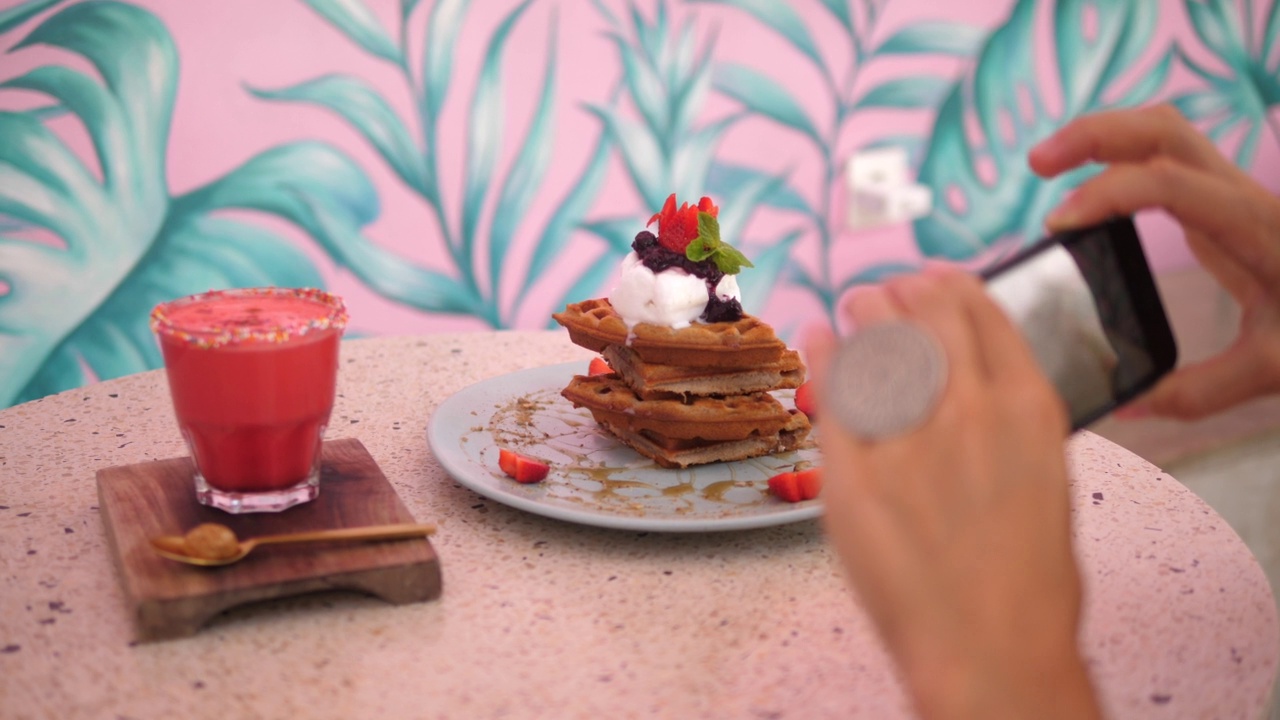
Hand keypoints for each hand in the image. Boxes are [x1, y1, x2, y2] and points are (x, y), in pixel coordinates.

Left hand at [808, 267, 1099, 719]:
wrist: (990, 648)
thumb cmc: (1030, 585)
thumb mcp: (1045, 483)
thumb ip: (1009, 429)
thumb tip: (981, 395)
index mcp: (1028, 408)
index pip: (985, 316)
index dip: (954, 288)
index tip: (937, 280)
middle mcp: (968, 406)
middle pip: (927, 318)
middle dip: (903, 294)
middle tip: (885, 291)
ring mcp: (908, 435)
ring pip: (878, 344)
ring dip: (865, 315)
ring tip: (856, 305)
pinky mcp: (853, 471)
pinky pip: (831, 396)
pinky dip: (824, 357)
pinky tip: (819, 336)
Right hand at [1029, 104, 1279, 418]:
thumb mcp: (1272, 371)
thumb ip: (1197, 391)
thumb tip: (1125, 407)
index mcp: (1254, 227)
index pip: (1167, 183)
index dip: (1106, 194)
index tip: (1059, 225)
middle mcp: (1242, 196)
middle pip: (1163, 130)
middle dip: (1094, 135)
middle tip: (1038, 164)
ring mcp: (1234, 193)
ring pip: (1164, 131)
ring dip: (1103, 136)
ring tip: (1050, 165)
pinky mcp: (1224, 202)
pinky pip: (1166, 156)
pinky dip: (1120, 157)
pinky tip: (1090, 188)